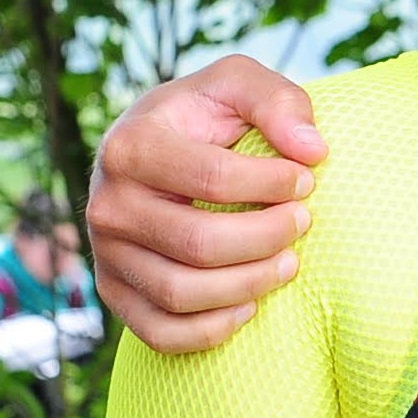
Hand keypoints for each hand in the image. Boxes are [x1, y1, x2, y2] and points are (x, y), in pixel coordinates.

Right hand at [89, 57, 327, 352]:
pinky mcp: (115, 293)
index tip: (307, 178)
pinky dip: (211, 330)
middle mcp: (106, 203)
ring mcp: (105, 254)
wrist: (155, 151)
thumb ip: (278, 101)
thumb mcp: (237, 84)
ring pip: (181, 294)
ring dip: (249, 285)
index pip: (213, 179)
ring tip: (289, 263)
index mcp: (130, 145)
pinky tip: (248, 305)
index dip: (272, 184)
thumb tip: (312, 150)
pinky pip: (160, 333)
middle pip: (199, 243)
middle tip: (303, 222)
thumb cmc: (204, 118)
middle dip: (268, 238)